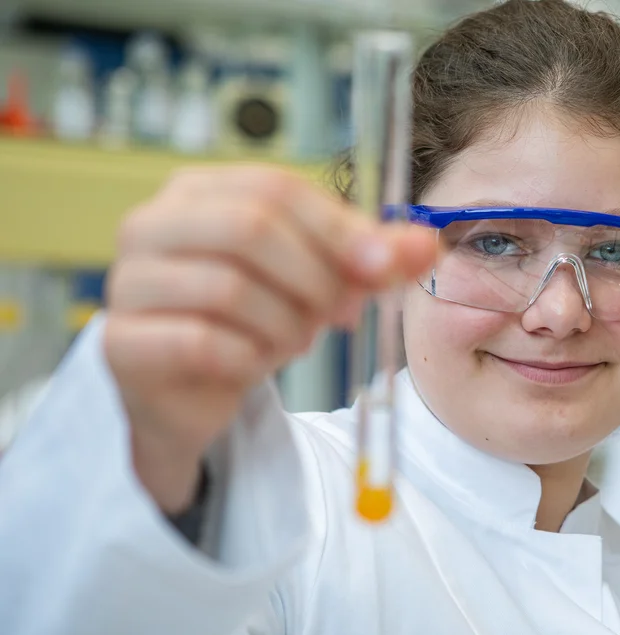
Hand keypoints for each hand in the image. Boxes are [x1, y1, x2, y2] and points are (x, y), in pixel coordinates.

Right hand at [103, 165, 435, 512]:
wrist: (194, 392)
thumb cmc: (255, 319)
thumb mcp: (322, 282)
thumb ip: (373, 261)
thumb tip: (427, 245)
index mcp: (199, 191)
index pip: (275, 188)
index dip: (338, 228)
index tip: (384, 268)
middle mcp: (151, 225)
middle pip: (249, 228)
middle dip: (314, 277)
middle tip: (339, 313)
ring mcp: (128, 283)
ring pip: (229, 289)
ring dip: (285, 325)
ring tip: (295, 340)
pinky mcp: (123, 343)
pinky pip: (203, 343)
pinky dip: (249, 359)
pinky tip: (256, 364)